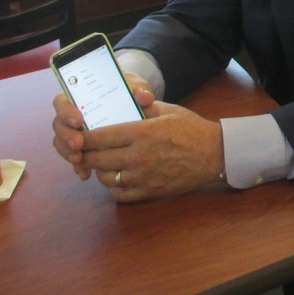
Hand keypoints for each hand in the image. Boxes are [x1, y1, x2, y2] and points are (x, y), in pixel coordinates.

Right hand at [51, 71, 155, 180]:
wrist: (136, 104)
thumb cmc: (130, 91)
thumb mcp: (136, 87)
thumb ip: (139, 90)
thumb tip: (143, 96)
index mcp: (80, 96)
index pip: (61, 102)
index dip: (66, 111)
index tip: (78, 120)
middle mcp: (72, 114)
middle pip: (59, 126)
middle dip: (66, 136)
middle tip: (78, 145)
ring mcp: (75, 132)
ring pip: (62, 143)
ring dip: (67, 153)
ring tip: (79, 160)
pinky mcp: (83, 148)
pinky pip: (75, 158)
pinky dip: (79, 166)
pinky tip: (86, 174)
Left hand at [52, 74, 224, 201]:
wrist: (215, 155)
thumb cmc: (192, 130)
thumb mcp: (170, 110)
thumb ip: (145, 106)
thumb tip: (127, 101)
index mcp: (141, 132)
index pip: (98, 137)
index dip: (82, 136)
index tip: (77, 135)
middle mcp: (137, 156)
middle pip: (95, 158)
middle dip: (84, 154)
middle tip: (83, 149)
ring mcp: (142, 176)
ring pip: (104, 177)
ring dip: (99, 169)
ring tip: (104, 162)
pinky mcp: (148, 191)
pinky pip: (118, 193)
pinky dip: (113, 186)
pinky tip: (118, 177)